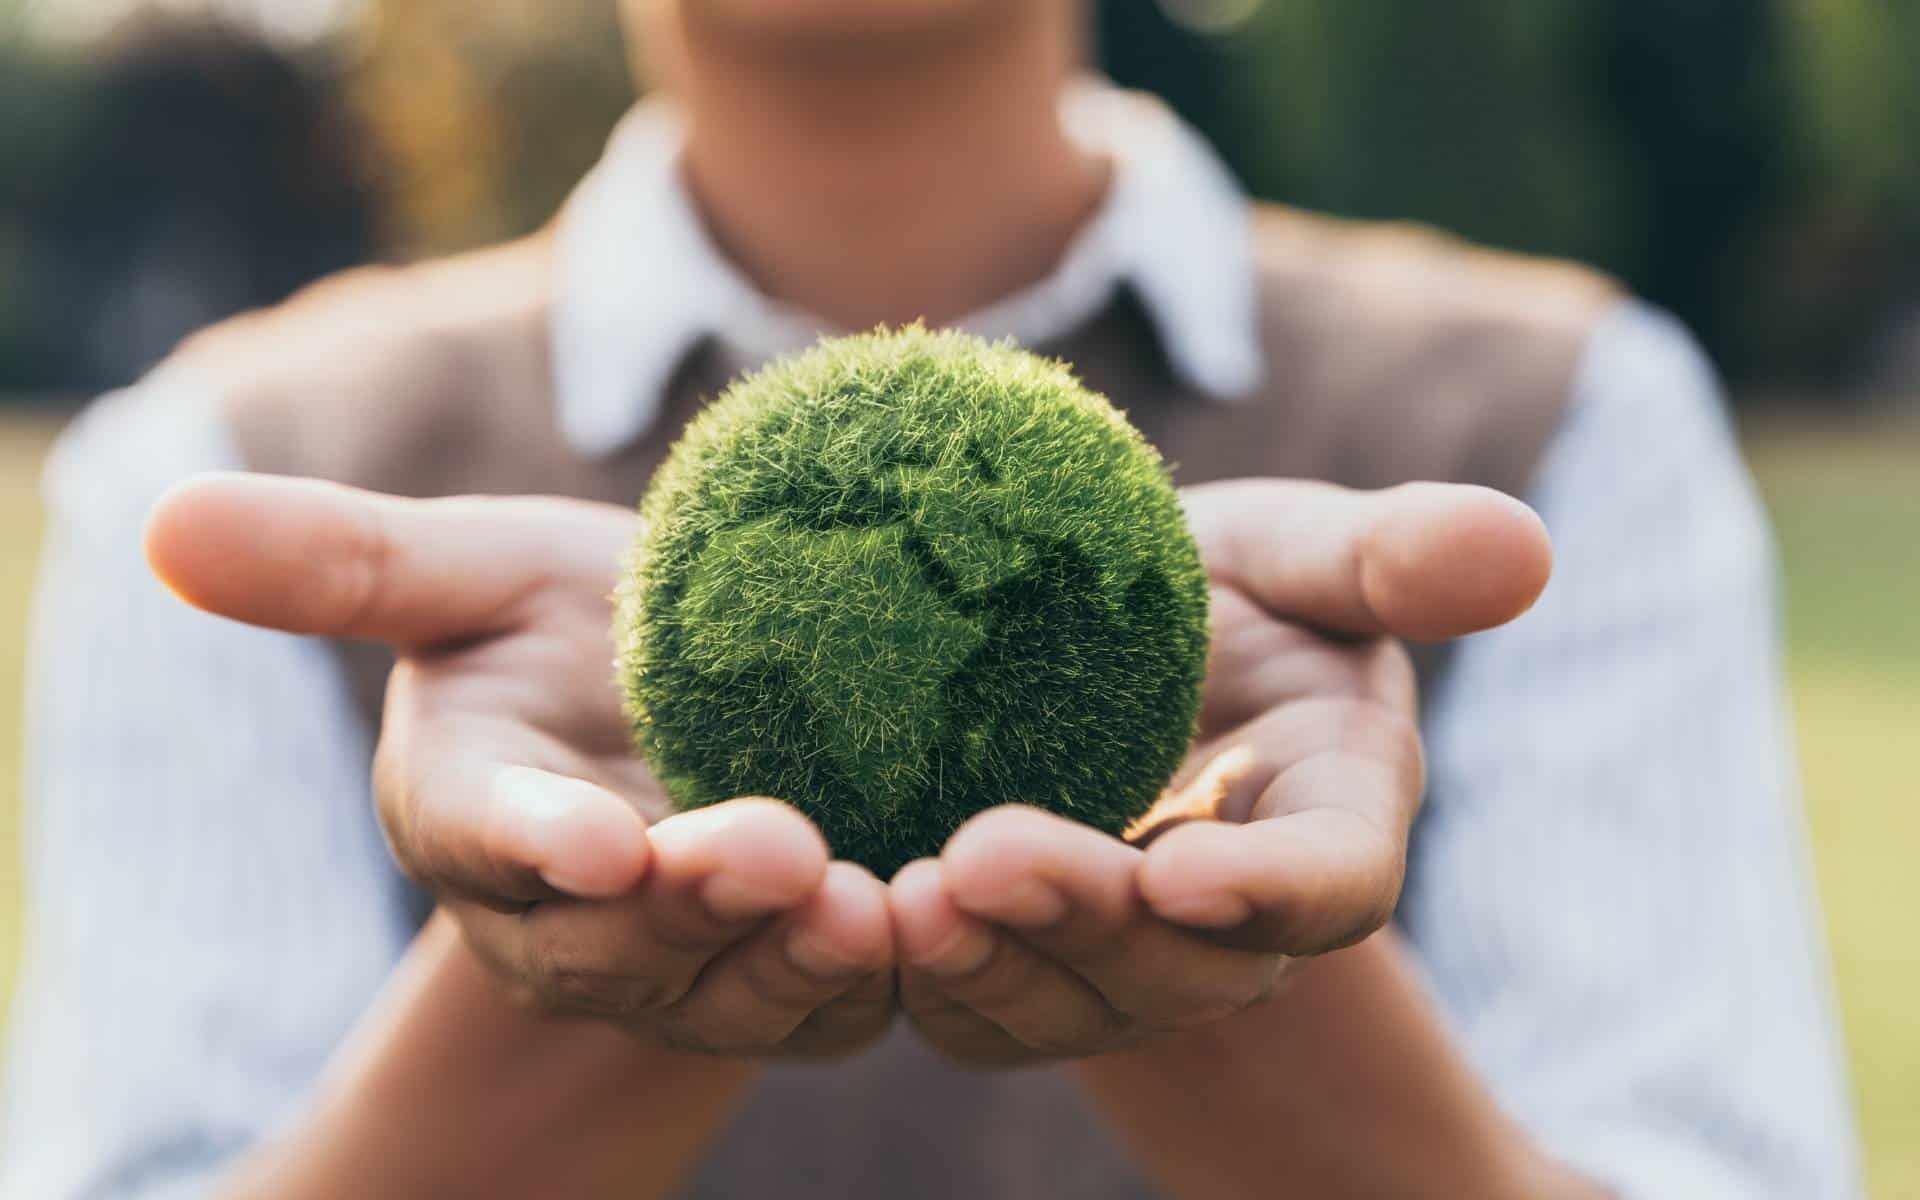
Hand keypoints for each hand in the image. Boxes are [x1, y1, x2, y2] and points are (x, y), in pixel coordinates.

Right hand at [146, 474, 893, 1057]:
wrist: (698, 686)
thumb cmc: (564, 623)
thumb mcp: (473, 573)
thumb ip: (348, 564)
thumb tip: (160, 517)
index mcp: (470, 810)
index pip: (485, 835)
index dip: (533, 841)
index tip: (592, 838)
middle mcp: (563, 913)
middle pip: (617, 937)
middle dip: (689, 903)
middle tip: (772, 847)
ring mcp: (676, 962)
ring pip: (728, 989)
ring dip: (793, 958)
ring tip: (866, 905)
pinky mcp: (781, 977)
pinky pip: (825, 1000)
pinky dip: (877, 976)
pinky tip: (938, 923)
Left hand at [889, 480, 1551, 1064]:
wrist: (1074, 644)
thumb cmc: (1202, 587)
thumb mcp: (1287, 552)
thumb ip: (1385, 558)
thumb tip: (1525, 547)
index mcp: (1328, 817)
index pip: (1332, 882)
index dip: (1274, 891)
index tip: (1191, 874)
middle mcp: (1233, 917)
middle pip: (1185, 963)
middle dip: (1094, 923)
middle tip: (986, 857)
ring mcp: (1124, 960)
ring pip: (1070, 1001)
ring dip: (992, 965)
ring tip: (906, 901)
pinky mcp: (1018, 972)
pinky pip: (974, 1001)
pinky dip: (918, 973)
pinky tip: (848, 918)